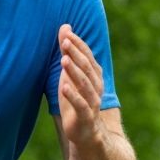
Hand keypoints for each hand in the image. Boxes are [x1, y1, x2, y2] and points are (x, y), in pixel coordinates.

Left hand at [57, 23, 105, 148]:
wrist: (86, 132)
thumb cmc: (76, 101)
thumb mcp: (69, 76)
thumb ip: (67, 53)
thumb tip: (65, 26)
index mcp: (94, 75)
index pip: (87, 56)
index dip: (78, 45)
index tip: (66, 33)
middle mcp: (96, 86)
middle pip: (86, 68)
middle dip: (76, 54)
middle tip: (64, 42)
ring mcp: (92, 102)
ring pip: (85, 84)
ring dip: (74, 72)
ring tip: (64, 61)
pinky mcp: (86, 117)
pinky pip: (81, 104)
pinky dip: (73, 95)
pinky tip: (64, 86)